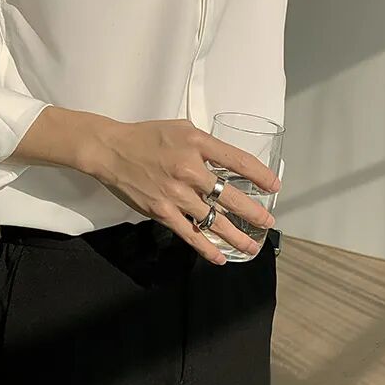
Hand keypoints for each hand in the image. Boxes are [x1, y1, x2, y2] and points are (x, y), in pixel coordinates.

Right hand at [83, 118, 280, 264]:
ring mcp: (176, 193)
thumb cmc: (145, 137)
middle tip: (268, 221)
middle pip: (231, 196)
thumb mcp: (181, 129)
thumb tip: (226, 159)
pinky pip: (190, 233)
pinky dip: (207, 247)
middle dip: (254, 212)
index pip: (238, 161)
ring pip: (214, 219)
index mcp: (197, 144)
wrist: (111, 150)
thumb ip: (205, 145)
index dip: (260, 175)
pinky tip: (219, 256)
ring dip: (236, 236)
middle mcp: (189, 169)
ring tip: (251, 246)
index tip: (273, 186)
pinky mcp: (162, 211)